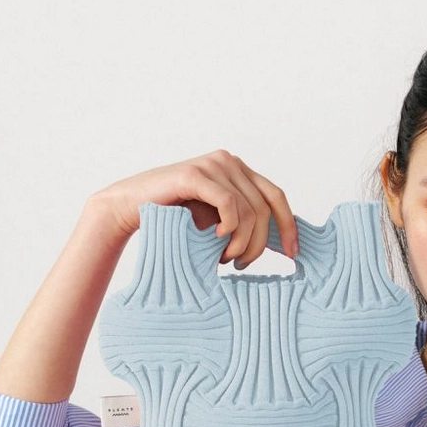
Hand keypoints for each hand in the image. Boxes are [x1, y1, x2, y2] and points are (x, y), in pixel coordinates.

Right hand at [89, 148, 299, 268]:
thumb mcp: (218, 223)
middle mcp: (229, 162)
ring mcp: (213, 164)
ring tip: (223, 257)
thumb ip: (245, 224)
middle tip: (240, 264)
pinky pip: (229, 205)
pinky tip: (215, 239)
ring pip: (249, 211)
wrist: (132, 209)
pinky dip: (228, 228)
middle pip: (265, 208)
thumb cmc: (175, 221)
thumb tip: (282, 244)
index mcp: (238, 171)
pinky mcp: (196, 174)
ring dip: (240, 242)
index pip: (276, 197)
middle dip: (259, 244)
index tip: (294, 254)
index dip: (288, 226)